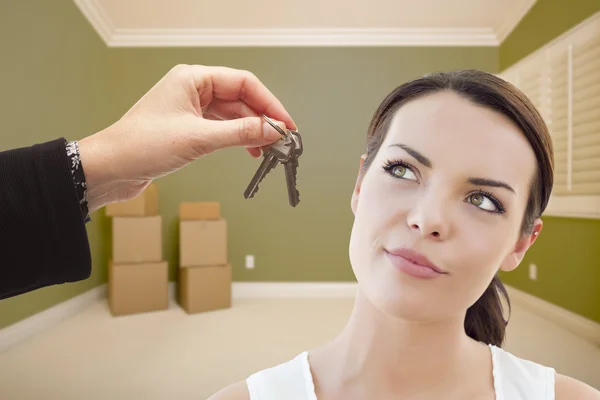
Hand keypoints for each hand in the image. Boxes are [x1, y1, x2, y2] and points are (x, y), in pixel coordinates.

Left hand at [77, 64, 295, 212]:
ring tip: (268, 150)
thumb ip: (240, 134)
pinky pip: (221, 128)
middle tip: (282, 139)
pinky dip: (237, 139)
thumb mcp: (198, 139)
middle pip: (240, 98)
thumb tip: (273, 130)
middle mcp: (193, 89)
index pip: (243, 83)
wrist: (110, 168)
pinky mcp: (188, 128)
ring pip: (232, 115)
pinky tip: (249, 151)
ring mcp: (190, 109)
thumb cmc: (142, 145)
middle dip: (262, 118)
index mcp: (193, 78)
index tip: (285, 124)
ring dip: (251, 131)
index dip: (269, 103)